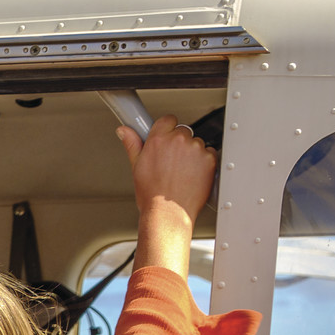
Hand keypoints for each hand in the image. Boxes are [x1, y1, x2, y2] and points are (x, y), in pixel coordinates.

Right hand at [120, 116, 216, 279]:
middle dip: (179, 144)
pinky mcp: (209, 158)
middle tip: (173, 164)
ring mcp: (195, 148)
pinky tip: (193, 176)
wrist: (168, 214)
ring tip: (182, 173)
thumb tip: (124, 131)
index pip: (168, 120)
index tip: (166, 140)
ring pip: (196, 143)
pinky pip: (209, 153)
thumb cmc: (152, 195)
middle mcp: (177, 140)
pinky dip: (204, 163)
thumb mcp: (136, 167)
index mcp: (158, 140)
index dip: (167, 130)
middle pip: (183, 132)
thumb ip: (132, 144)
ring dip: (192, 154)